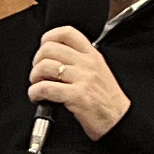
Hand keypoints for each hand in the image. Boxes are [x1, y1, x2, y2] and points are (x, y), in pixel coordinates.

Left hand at [28, 26, 130, 140]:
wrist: (120, 121)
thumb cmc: (107, 100)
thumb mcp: (99, 71)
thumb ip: (80, 61)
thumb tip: (54, 57)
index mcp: (92, 55)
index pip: (67, 33)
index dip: (49, 37)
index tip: (43, 48)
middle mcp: (87, 64)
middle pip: (49, 49)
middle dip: (36, 61)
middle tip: (38, 73)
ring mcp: (83, 79)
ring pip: (45, 66)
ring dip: (34, 77)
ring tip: (37, 85)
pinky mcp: (76, 96)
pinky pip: (46, 88)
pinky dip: (35, 92)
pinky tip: (37, 97)